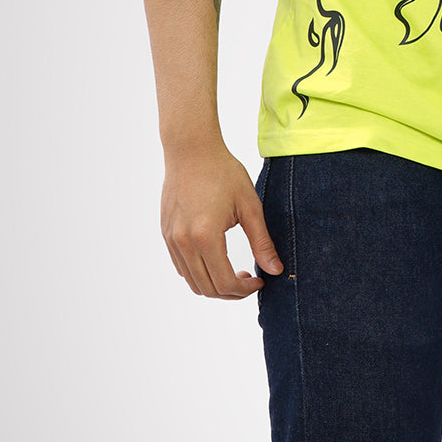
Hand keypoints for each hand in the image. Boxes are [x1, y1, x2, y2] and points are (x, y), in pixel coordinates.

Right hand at [161, 144, 282, 298]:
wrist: (191, 150)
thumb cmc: (223, 172)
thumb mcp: (249, 206)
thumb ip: (262, 242)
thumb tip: (275, 271)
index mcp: (205, 236)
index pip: (225, 282)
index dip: (245, 290)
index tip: (259, 281)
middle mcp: (183, 242)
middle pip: (207, 288)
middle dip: (231, 292)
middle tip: (249, 279)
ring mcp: (171, 239)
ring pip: (192, 281)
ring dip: (214, 285)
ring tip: (235, 272)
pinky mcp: (166, 234)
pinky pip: (181, 266)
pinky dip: (199, 273)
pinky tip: (217, 259)